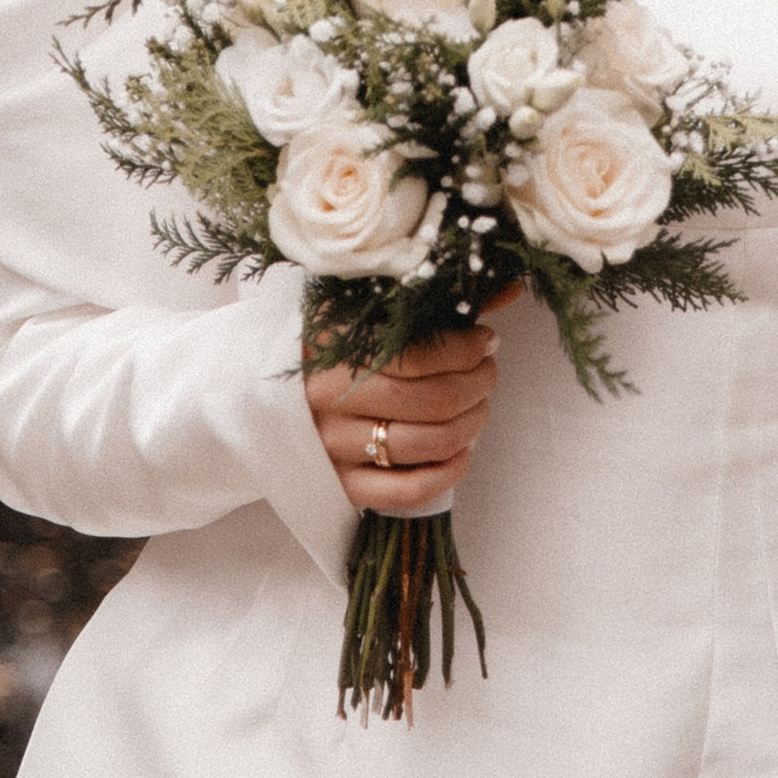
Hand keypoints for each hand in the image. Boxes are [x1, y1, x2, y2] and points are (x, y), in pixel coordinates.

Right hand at [305, 295, 516, 512]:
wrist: (263, 393)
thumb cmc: (331, 345)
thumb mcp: (368, 311)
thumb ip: (440, 301)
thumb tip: (514, 286)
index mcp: (332, 347)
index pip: (419, 356)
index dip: (467, 350)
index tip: (486, 341)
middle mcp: (327, 400)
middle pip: (433, 401)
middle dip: (479, 384)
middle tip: (488, 372)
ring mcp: (332, 447)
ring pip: (428, 444)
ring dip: (472, 425)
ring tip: (478, 405)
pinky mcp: (341, 486)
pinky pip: (408, 490)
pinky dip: (448, 472)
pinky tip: (461, 450)